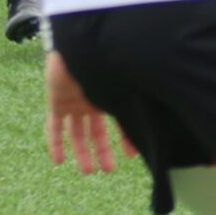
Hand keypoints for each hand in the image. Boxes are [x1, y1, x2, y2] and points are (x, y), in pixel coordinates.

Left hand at [45, 51, 126, 174]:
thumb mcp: (124, 84)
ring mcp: (74, 101)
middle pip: (97, 130)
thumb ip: (136, 98)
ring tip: (88, 171)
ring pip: (77, 132)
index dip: (125, 139)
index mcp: (110, 94)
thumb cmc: (107, 57)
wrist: (79, 42)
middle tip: (108, 169)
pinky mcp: (56, 101)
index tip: (132, 155)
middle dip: (102, 151)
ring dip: (81, 152)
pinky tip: (58, 161)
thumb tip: (162, 112)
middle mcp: (92, 99)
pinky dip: (55, 143)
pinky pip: (53, 126)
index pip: (119, 121)